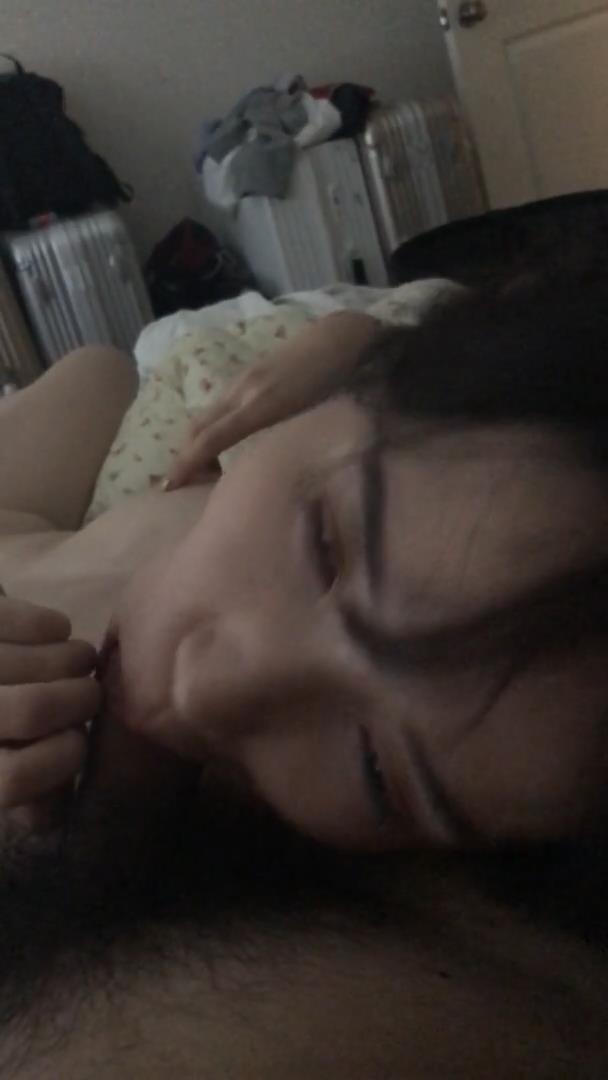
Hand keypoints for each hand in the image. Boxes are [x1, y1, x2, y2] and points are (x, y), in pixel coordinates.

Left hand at [0, 589, 98, 832]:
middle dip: (82, 702)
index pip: (14, 777)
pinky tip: (52, 637)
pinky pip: (39, 622)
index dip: (60, 763)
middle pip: (36, 709)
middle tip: (89, 697)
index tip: (79, 745)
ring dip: (79, 661)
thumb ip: (27, 796)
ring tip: (79, 664)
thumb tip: (63, 802)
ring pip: (46, 661)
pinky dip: (57, 628)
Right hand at [165, 311, 380, 489]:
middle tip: (178, 485)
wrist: (345, 336)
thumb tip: (268, 474)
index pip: (211, 438)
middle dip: (184, 455)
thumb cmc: (341, 381)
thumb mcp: (316, 419)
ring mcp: (245, 379)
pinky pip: (222, 405)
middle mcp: (243, 391)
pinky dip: (212, 426)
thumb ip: (289, 444)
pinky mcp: (251, 373)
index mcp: (259, 405)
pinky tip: (222, 441)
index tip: (168, 486)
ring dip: (197, 441)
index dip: (187, 463)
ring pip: (209, 414)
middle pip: (200, 426)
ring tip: (200, 470)